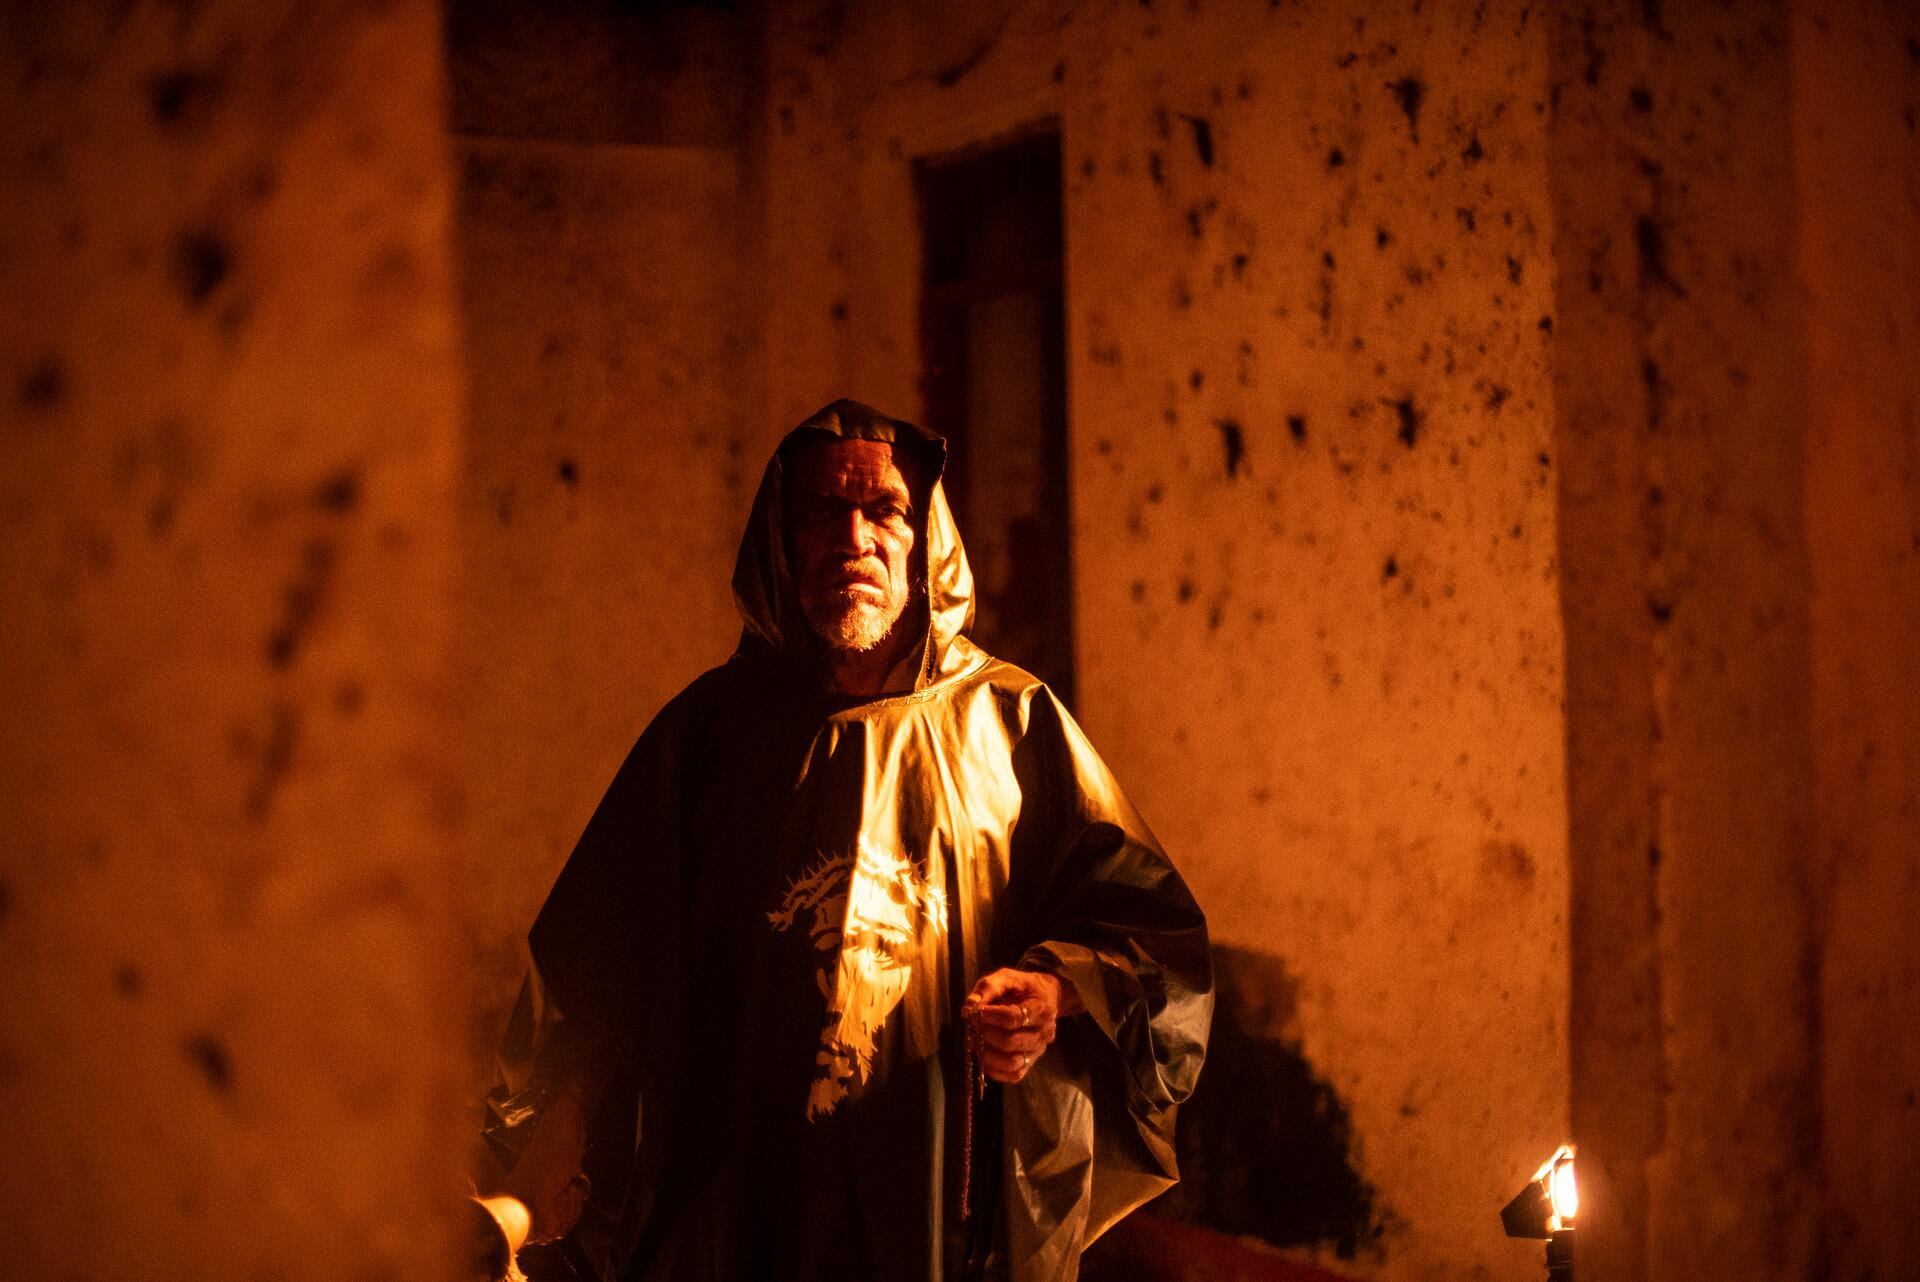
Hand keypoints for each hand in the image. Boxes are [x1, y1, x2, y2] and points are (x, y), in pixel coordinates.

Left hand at [963, 967, 1080, 1084]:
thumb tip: (971, 1005)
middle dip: (986, 1034)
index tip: (975, 1011)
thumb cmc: (1023, 987)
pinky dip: (994, 1070)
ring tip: (976, 1040)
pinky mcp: (1031, 1063)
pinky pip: (1014, 1075)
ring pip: (1013, 1062)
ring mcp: (1038, 1050)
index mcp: (1042, 1008)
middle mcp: (1044, 1033)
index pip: (1015, 1018)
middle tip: (973, 1025)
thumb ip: (989, 987)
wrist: (1045, 998)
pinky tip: (984, 1055)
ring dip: (988, 1054)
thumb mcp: (1008, 977)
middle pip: (1011, 1042)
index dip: (991, 1016)